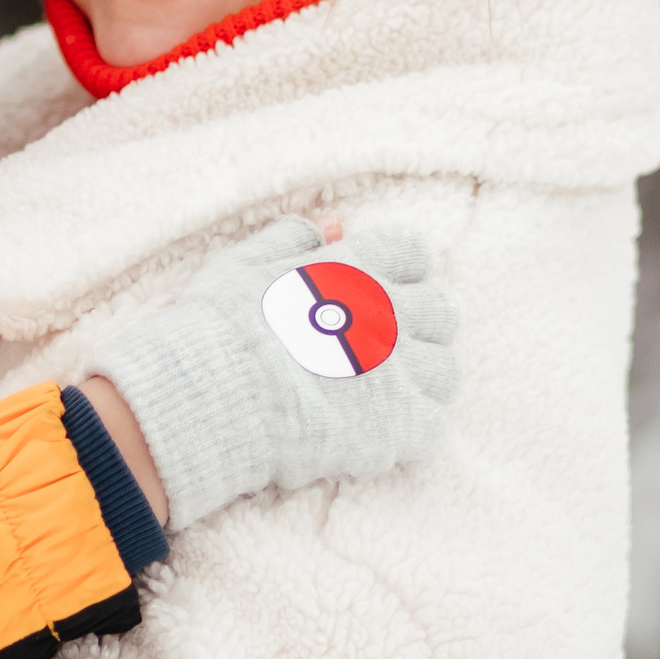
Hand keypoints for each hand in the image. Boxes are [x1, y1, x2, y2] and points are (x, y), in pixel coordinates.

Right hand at [86, 216, 459, 530]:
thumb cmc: (216, 327)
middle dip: (420, 325)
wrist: (213, 395)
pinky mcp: (400, 427)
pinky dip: (408, 433)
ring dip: (421, 380)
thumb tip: (336, 225)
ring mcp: (400, 372)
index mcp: (354, 269)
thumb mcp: (240, 264)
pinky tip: (373, 433)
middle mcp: (387, 314)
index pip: (413, 251)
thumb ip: (290, 240)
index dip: (399, 270)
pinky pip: (432, 428)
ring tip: (382, 395)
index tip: (375, 291)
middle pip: (443, 311)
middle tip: (382, 346)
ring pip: (446, 372)